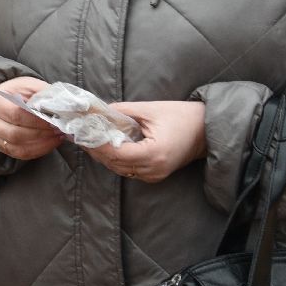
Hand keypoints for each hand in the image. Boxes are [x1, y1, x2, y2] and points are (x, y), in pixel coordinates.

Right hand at [0, 75, 62, 160]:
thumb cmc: (19, 92)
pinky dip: (37, 151)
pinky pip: (20, 154)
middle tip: (57, 129)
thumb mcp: (30, 86)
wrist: (7, 99)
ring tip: (57, 136)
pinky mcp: (2, 146)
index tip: (53, 120)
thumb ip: (42, 94)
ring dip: (40, 144)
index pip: (15, 114)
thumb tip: (58, 106)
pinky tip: (50, 143)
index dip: (35, 120)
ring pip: (17, 147)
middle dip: (39, 134)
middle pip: (15, 134)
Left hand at [82, 101, 206, 183]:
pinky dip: (116, 159)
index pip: (116, 153)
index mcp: (154, 154)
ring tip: (88, 140)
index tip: (81, 134)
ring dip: (104, 155)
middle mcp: (153, 170)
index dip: (97, 144)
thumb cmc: (182, 116)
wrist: (206, 130)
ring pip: (120, 169)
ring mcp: (155, 175)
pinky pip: (129, 170)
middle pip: (115, 164)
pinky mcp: (155, 175)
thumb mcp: (150, 110)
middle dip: (96, 150)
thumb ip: (123, 112)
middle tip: (79, 135)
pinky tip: (106, 146)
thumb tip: (98, 112)